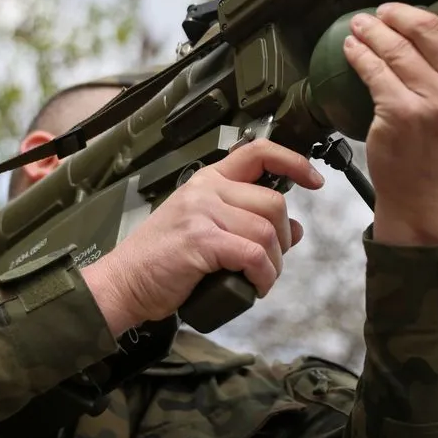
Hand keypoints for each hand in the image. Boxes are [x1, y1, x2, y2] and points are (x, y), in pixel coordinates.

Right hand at [80, 140, 324, 335]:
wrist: (123, 283)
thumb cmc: (161, 261)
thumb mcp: (205, 231)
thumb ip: (246, 224)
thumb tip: (295, 230)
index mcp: (207, 181)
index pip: (257, 151)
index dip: (292, 160)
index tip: (314, 178)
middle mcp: (205, 190)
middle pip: (273, 201)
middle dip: (284, 237)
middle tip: (272, 260)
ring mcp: (202, 213)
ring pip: (267, 230)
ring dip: (275, 262)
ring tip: (261, 278)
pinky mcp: (201, 240)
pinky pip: (253, 254)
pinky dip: (264, 275)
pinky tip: (256, 286)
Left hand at [342, 0, 437, 246]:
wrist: (428, 200)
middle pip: (433, 31)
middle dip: (402, 14)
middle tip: (387, 10)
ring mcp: (436, 105)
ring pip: (398, 49)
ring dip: (373, 30)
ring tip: (362, 25)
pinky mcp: (402, 115)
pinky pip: (375, 71)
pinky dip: (359, 55)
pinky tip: (352, 49)